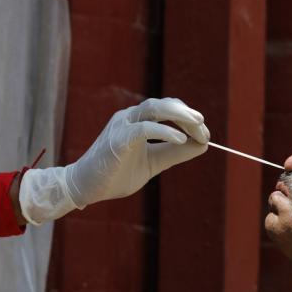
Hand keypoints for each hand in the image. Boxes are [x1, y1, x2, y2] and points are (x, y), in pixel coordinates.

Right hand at [18, 97, 209, 223]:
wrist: (86, 187)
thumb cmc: (117, 174)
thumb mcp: (154, 162)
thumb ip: (175, 153)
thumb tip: (202, 145)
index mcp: (138, 121)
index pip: (167, 108)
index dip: (188, 117)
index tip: (205, 134)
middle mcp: (130, 117)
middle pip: (164, 104)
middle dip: (187, 115)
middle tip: (204, 127)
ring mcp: (122, 126)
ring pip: (154, 109)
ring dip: (180, 116)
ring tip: (198, 126)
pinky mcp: (117, 140)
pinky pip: (144, 129)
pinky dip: (164, 132)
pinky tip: (181, 139)